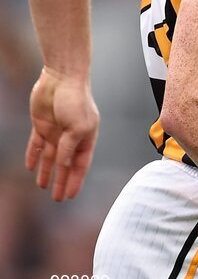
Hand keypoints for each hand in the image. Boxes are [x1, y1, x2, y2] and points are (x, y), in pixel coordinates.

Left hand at [25, 67, 99, 200]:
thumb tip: (63, 165)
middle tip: (57, 198)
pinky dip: (33, 156)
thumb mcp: (77, 127)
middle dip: (62, 181)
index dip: (76, 180)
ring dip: (46, 172)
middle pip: (65, 165)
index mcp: (86, 138)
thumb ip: (69, 148)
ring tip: (42, 186)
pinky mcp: (41, 126)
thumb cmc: (76, 100)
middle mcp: (71, 137)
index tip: (71, 195)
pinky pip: (36, 145)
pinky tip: (31, 167)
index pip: (81, 165)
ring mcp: (56, 132)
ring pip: (50, 157)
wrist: (61, 79)